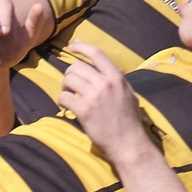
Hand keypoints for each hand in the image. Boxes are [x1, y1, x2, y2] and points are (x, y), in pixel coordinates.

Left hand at [56, 41, 147, 160]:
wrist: (129, 144)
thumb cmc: (128, 120)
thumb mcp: (127, 94)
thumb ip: (114, 80)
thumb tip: (99, 66)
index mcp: (117, 78)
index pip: (97, 53)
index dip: (81, 47)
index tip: (71, 47)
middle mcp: (105, 84)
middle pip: (76, 67)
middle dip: (70, 75)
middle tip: (72, 86)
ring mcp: (94, 96)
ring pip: (68, 79)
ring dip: (65, 87)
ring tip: (70, 97)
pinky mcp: (84, 110)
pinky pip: (63, 97)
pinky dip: (62, 101)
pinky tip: (67, 107)